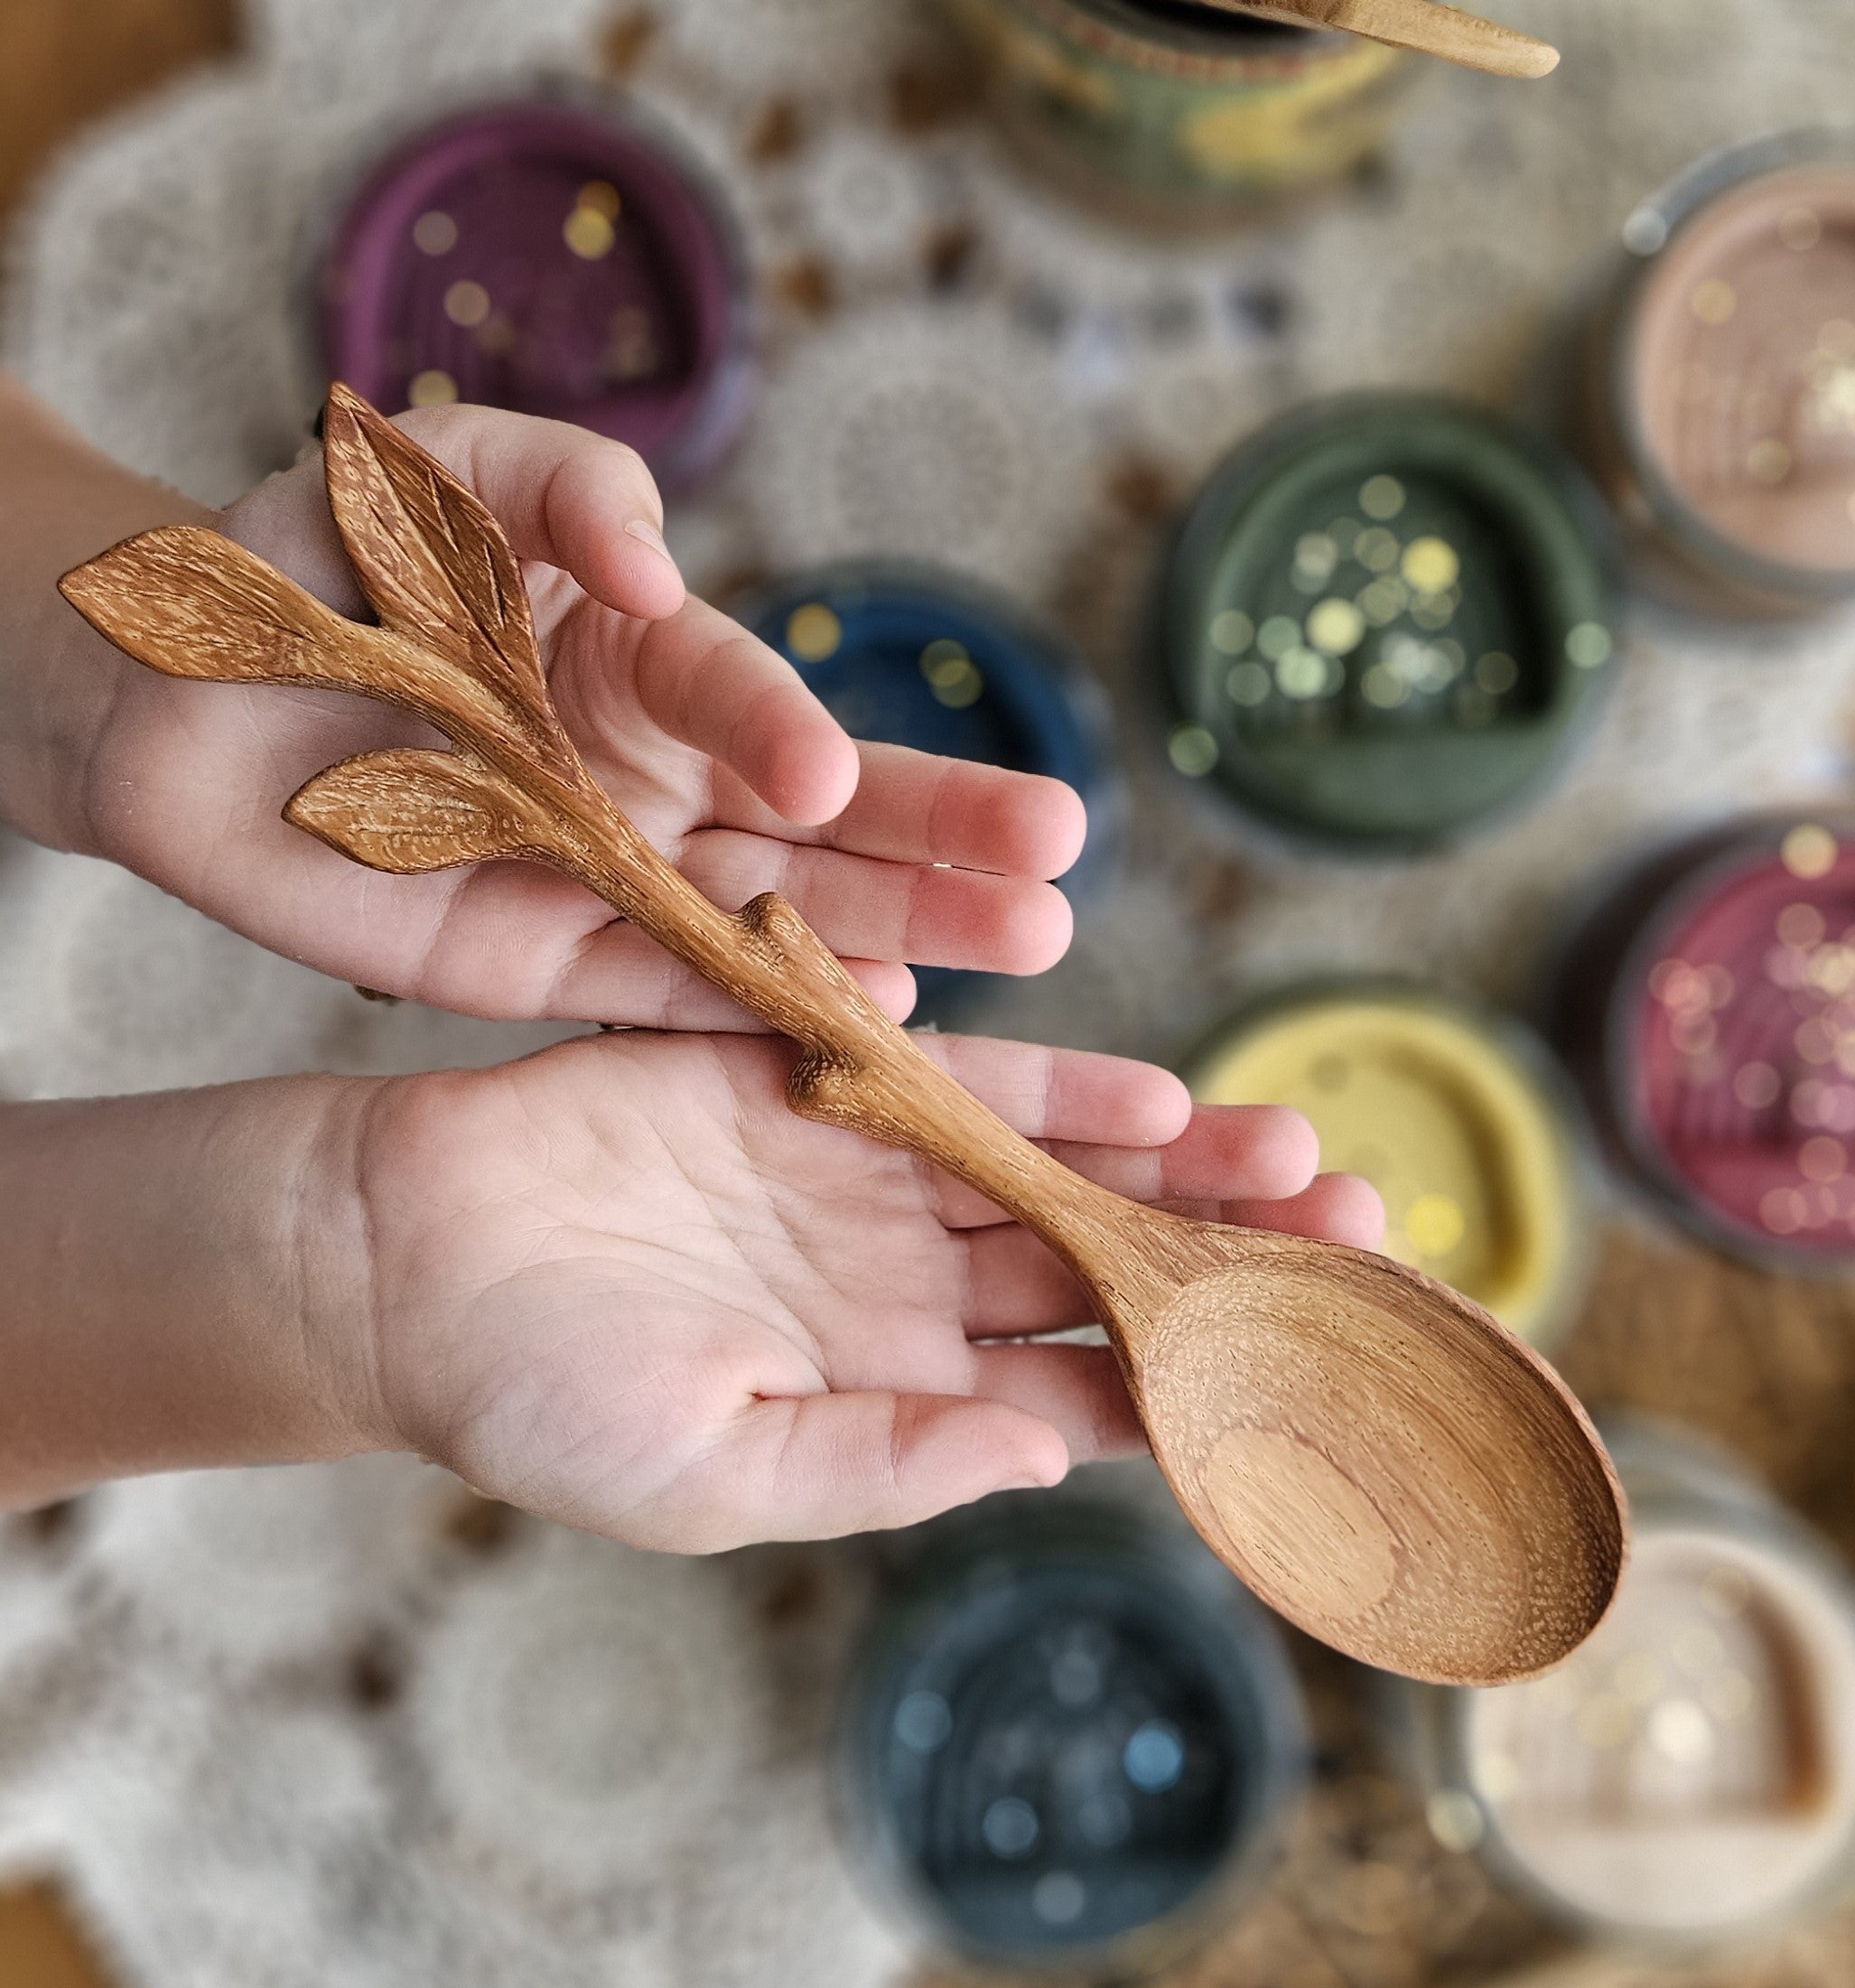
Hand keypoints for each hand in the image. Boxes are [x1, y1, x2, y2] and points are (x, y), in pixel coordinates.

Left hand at [53, 404, 1087, 1028]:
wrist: (176, 696)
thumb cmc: (313, 559)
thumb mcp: (430, 476)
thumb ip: (552, 482)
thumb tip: (652, 557)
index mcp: (638, 650)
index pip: (736, 691)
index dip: (782, 728)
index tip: (824, 777)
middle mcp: (659, 769)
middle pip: (824, 814)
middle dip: (941, 837)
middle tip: (1055, 864)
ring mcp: (624, 873)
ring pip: (787, 911)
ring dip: (904, 930)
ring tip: (1029, 944)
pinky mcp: (566, 963)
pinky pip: (680, 994)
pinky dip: (772, 1010)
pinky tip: (880, 1020)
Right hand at [343, 1033, 1385, 1548]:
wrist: (400, 1259)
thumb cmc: (532, 1399)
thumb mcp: (707, 1473)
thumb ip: (880, 1461)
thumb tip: (1044, 1458)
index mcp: (894, 1390)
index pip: (1083, 1392)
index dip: (1202, 1380)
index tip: (1317, 1370)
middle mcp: (904, 1284)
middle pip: (1101, 1268)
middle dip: (1226, 1252)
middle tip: (1361, 1232)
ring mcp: (866, 1180)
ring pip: (1056, 1167)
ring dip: (1173, 1161)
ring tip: (1296, 1152)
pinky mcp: (813, 1081)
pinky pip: (957, 1077)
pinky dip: (1052, 1085)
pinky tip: (1155, 1091)